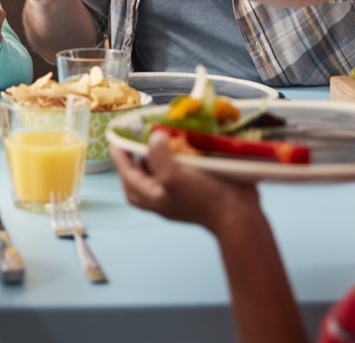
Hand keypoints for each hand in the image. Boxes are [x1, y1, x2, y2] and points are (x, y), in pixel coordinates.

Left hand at [112, 130, 263, 234]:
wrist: (238, 215)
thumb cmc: (203, 197)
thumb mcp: (174, 176)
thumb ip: (158, 156)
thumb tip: (154, 138)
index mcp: (153, 197)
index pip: (128, 176)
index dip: (120, 158)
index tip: (116, 141)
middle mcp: (163, 198)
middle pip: (138, 182)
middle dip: (133, 164)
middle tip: (134, 145)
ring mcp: (179, 197)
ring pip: (157, 179)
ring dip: (154, 162)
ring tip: (155, 144)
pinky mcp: (195, 192)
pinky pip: (176, 177)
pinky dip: (174, 163)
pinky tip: (180, 150)